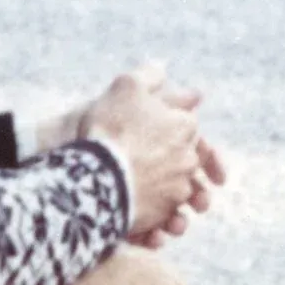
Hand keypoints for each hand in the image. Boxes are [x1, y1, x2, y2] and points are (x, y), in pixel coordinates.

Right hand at [78, 63, 222, 242]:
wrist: (98, 175)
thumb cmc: (112, 127)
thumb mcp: (127, 86)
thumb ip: (149, 75)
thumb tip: (163, 69)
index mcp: (185, 127)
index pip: (186, 123)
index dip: (168, 123)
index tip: (151, 127)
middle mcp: (187, 160)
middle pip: (183, 157)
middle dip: (168, 157)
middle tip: (143, 158)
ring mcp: (176, 190)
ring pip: (174, 189)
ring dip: (161, 188)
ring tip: (137, 184)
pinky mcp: (161, 216)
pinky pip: (161, 214)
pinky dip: (153, 214)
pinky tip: (134, 205)